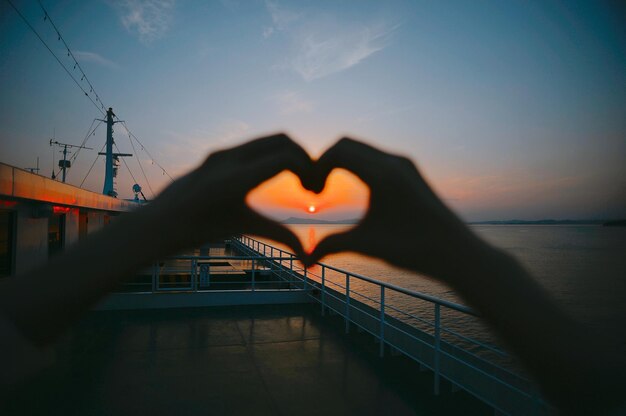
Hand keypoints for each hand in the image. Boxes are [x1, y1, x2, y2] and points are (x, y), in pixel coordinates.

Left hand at [143, 133, 315, 257]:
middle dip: (303, 155)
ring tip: (296, 179)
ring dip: (287, 153)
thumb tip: (308, 259)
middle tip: (311, 180)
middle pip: (281, 140)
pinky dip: (269, 155)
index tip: (313, 191)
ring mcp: (220, 153)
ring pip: (267, 140)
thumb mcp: (243, 229)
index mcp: (235, 180)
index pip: (285, 158)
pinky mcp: (216, 154)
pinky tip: (271, 177)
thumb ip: (279, 236)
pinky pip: (252, 146)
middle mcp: (228, 159)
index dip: (308, 170)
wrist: (159, 223)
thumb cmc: (199, 231)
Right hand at [305, 137, 488, 281]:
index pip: (338, 152)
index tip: (311, 192)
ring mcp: (405, 163)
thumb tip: (305, 260)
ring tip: (331, 187)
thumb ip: (331, 245)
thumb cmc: (412, 249)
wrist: (456, 252)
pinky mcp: (411, 170)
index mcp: (382, 174)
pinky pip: (377, 156)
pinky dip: (359, 164)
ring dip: (342, 162)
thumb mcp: (366, 244)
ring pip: (363, 148)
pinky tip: (356, 189)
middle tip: (316, 188)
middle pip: (347, 144)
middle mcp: (394, 162)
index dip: (316, 167)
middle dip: (326, 161)